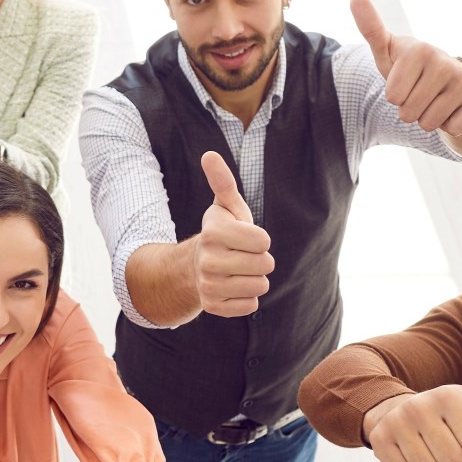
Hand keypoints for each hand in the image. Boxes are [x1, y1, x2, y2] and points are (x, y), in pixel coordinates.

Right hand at [194, 152, 273, 317]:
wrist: (197, 266)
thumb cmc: (222, 232)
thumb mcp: (225, 206)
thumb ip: (223, 181)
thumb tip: (209, 155)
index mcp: (213, 232)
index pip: (263, 241)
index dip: (260, 239)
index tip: (245, 237)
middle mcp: (207, 260)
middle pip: (264, 265)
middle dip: (260, 259)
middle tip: (243, 256)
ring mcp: (208, 285)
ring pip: (260, 287)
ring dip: (256, 279)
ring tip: (239, 271)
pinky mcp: (213, 307)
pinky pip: (250, 305)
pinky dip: (247, 298)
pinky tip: (233, 287)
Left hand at [354, 0, 461, 135]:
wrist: (447, 76)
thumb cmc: (408, 66)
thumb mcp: (387, 51)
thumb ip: (371, 28)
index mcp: (419, 49)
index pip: (393, 97)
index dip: (394, 95)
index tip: (404, 79)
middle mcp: (445, 60)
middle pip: (409, 113)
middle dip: (409, 109)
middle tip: (419, 91)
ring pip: (430, 124)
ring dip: (427, 118)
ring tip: (434, 98)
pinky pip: (452, 129)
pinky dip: (448, 124)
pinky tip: (452, 106)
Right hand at [361, 346, 461, 461]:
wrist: (396, 411)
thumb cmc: (447, 411)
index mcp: (447, 394)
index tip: (458, 427)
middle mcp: (418, 406)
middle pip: (453, 459)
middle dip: (451, 454)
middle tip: (440, 437)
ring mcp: (395, 423)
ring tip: (424, 443)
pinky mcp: (379, 441)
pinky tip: (406, 450)